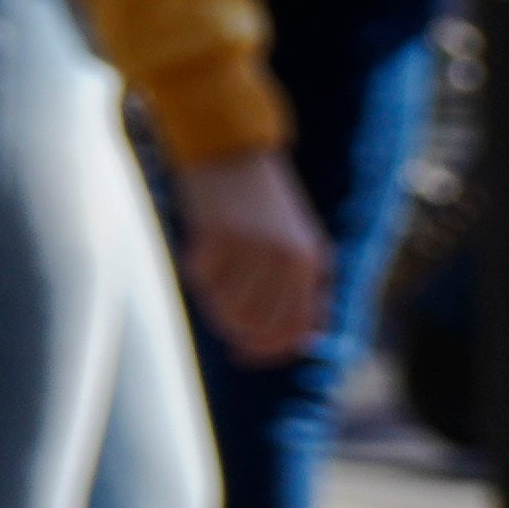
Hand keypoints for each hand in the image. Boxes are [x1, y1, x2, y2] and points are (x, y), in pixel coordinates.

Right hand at [171, 152, 332, 365]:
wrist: (234, 152)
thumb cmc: (269, 207)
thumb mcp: (302, 246)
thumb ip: (307, 292)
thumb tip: (299, 341)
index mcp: (310, 262)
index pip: (294, 329)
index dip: (270, 351)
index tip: (247, 355)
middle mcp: (284, 257)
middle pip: (255, 325)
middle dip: (237, 334)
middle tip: (225, 325)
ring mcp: (249, 246)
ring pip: (225, 308)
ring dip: (215, 304)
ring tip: (215, 285)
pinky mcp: (215, 234)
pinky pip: (200, 280)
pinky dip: (198, 275)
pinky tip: (203, 256)